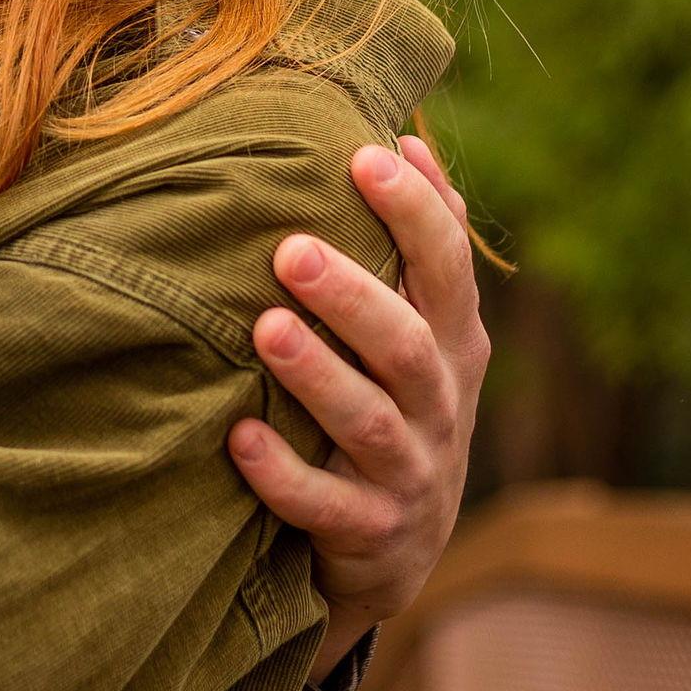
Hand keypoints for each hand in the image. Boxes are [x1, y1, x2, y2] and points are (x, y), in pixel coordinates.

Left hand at [229, 133, 489, 666]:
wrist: (398, 550)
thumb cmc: (398, 407)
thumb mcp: (426, 333)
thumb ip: (421, 249)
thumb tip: (405, 141)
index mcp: (452, 345)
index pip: (447, 268)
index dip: (416, 212)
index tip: (368, 157)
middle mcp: (439, 406)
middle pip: (406, 346)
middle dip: (353, 296)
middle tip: (291, 250)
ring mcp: (407, 474)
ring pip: (366, 423)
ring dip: (317, 375)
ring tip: (265, 328)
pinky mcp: (368, 533)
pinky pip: (323, 506)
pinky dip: (282, 473)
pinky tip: (238, 436)